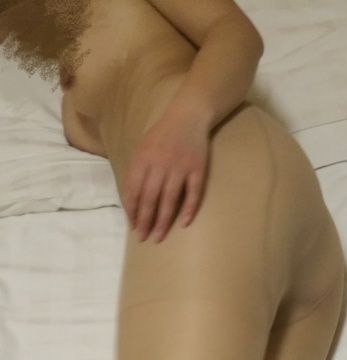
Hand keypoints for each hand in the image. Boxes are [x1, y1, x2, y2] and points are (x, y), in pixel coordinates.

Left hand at [123, 111, 209, 243]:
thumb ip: (137, 172)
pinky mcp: (197, 170)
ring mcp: (180, 167)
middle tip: (143, 237)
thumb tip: (130, 201)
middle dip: (145, 220)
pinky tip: (184, 223)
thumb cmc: (162, 135)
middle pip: (150, 198)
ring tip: (159, 236)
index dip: (132, 210)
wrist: (188, 116)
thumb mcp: (143, 149)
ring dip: (163, 221)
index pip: (133, 190)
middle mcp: (160, 164)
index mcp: (143, 159)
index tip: (132, 226)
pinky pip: (193, 193)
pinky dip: (189, 209)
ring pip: (170, 199)